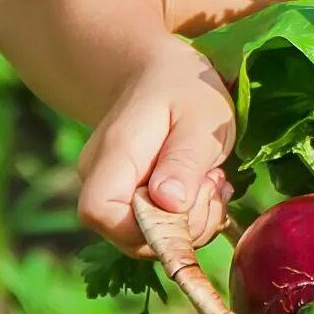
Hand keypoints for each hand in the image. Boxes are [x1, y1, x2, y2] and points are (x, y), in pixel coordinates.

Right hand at [77, 38, 238, 256]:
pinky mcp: (133, 203)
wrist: (161, 75)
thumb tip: (170, 204)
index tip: (190, 201)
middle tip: (214, 180)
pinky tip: (205, 185)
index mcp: (113, 155)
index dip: (147, 225)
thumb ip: (185, 160)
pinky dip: (191, 217)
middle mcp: (100, 180)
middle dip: (186, 224)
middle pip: (131, 236)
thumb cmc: (184, 89)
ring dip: (194, 220)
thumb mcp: (200, 116)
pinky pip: (160, 228)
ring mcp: (113, 194)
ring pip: (151, 238)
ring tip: (211, 177)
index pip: (101, 213)